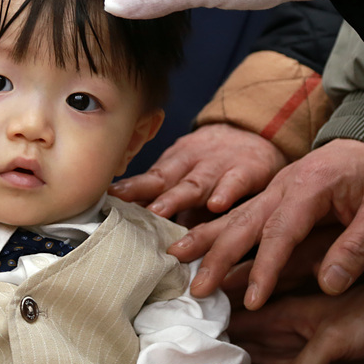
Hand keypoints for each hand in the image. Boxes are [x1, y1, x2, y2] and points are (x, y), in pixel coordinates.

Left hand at [109, 123, 286, 219]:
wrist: (255, 129)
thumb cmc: (213, 163)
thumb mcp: (187, 177)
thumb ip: (167, 203)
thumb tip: (138, 234)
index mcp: (175, 167)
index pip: (149, 180)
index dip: (130, 190)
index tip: (108, 200)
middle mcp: (192, 164)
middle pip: (165, 179)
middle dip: (144, 194)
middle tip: (126, 210)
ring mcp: (219, 165)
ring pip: (196, 182)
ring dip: (177, 197)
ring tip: (159, 210)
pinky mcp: (248, 169)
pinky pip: (236, 181)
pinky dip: (226, 191)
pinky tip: (217, 204)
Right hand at [171, 139, 363, 308]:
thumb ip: (359, 246)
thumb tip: (329, 284)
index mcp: (310, 187)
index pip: (281, 232)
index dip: (265, 268)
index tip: (253, 300)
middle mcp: (283, 186)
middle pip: (244, 223)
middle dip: (218, 257)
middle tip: (197, 289)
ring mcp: (274, 189)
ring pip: (233, 217)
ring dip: (205, 240)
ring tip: (177, 260)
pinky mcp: (273, 196)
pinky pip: (240, 215)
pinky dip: (215, 230)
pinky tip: (196, 246)